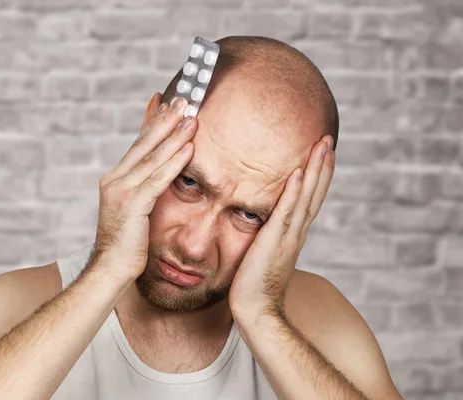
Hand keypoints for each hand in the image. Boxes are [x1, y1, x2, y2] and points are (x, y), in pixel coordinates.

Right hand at [90, 93, 197, 281]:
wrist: (111, 268)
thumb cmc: (126, 242)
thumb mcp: (134, 209)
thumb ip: (143, 187)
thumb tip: (159, 173)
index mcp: (115, 178)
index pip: (137, 144)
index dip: (151, 121)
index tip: (164, 100)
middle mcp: (115, 179)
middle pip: (144, 144)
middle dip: (165, 120)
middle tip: (184, 99)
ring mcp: (121, 191)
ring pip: (152, 157)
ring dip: (174, 136)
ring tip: (192, 118)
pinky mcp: (132, 205)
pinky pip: (157, 179)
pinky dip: (174, 163)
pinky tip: (188, 149)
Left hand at [228, 135, 334, 321]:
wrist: (256, 309)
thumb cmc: (255, 283)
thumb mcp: (265, 251)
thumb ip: (269, 235)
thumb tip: (264, 224)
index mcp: (294, 232)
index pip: (310, 198)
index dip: (318, 175)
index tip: (322, 152)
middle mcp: (297, 231)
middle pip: (315, 192)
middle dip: (322, 165)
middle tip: (328, 138)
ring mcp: (289, 236)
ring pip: (307, 197)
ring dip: (315, 170)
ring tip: (322, 145)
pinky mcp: (275, 241)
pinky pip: (286, 212)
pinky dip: (294, 192)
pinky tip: (299, 172)